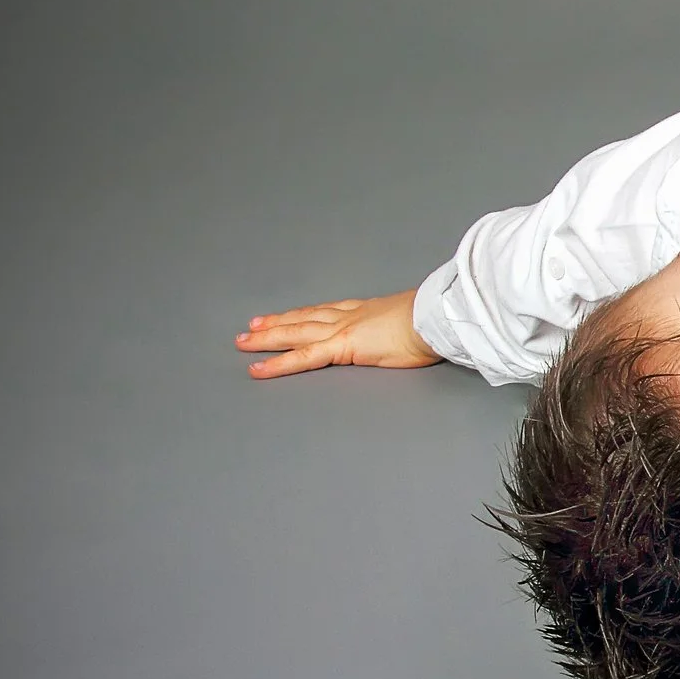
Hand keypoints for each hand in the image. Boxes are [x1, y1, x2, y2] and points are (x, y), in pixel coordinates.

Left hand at [235, 289, 439, 378]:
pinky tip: (257, 368)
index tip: (291, 314)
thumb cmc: (434, 323)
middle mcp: (349, 316)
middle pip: (304, 318)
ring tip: (244, 341)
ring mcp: (342, 330)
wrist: (435, 318)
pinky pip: (302, 357)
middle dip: (278, 322)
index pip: (328, 311)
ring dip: (267, 337)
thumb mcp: (416, 324)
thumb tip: (415, 335)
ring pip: (295, 332)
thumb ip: (406, 330)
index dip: (306, 313)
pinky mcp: (340, 347)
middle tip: (253, 325)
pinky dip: (278, 363)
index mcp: (368, 310)